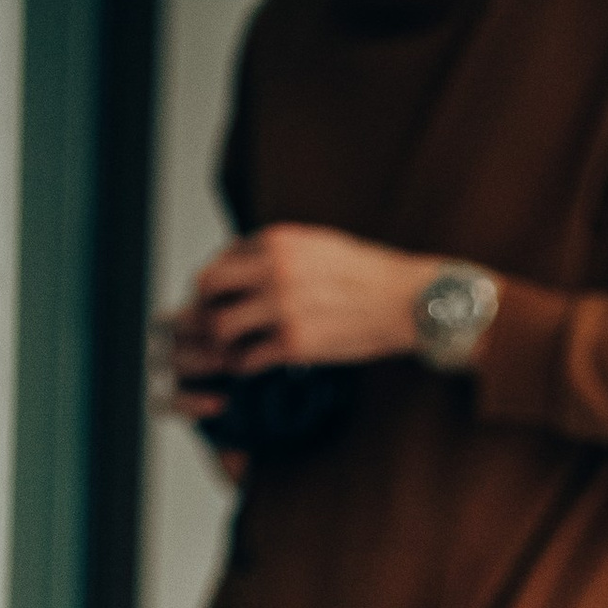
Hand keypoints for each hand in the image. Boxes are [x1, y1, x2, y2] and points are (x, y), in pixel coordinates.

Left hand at [173, 225, 429, 389]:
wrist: (403, 300)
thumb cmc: (365, 274)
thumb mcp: (317, 244)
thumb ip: (279, 251)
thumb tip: (245, 264)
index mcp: (279, 240)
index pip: (222, 258)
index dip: (216, 282)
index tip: (223, 299)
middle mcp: (274, 270)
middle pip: (207, 286)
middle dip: (204, 308)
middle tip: (214, 324)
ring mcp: (283, 308)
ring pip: (220, 327)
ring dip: (222, 342)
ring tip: (234, 349)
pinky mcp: (295, 345)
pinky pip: (247, 360)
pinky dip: (244, 367)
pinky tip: (254, 367)